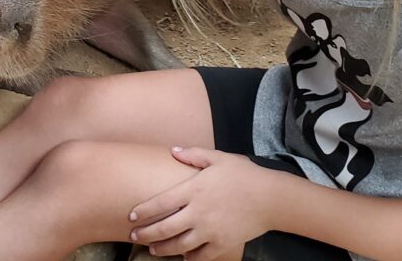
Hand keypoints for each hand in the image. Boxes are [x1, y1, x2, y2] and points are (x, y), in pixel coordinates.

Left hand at [128, 147, 272, 260]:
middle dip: (146, 234)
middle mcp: (199, 212)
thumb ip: (193, 154)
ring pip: (179, 246)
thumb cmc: (243, 175)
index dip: (144, 211)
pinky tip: (183, 256)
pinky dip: (189, 258)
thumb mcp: (218, 158)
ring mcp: (210, 230)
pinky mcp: (222, 244)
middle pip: (165, 228)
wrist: (270, 198)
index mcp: (195, 189)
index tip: (131, 217)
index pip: (161, 202)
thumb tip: (173, 150)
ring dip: (163, 249)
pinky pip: (200, 256)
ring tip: (153, 250)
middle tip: (135, 237)